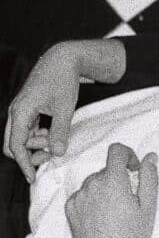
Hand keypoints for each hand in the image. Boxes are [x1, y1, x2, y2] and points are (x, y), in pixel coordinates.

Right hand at [4, 42, 81, 181]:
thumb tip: (56, 153)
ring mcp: (22, 111)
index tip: (33, 178)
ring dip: (37, 145)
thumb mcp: (64, 108)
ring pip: (22, 138)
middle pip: (13, 144)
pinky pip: (29, 130)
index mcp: (20, 112)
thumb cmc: (63, 80)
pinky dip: (40, 137)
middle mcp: (17, 112)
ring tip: (57, 141)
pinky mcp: (30, 110)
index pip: (16, 145)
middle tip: (52, 157)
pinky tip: (54, 135)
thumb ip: (60, 132)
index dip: (24, 164)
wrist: (63, 59)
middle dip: (30, 155)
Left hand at [65, 144, 158, 237]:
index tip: (134, 168)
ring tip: (115, 212)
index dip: (128, 155)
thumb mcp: (148, 206)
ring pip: (94, 182)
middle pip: (106, 170)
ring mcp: (78, 196)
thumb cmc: (133, 236)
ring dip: (105, 189)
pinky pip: (82, 195)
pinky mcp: (70, 208)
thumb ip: (149, 178)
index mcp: (112, 181)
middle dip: (118, 178)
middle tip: (129, 201)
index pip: (116, 151)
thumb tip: (151, 157)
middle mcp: (92, 184)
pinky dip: (92, 200)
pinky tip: (101, 218)